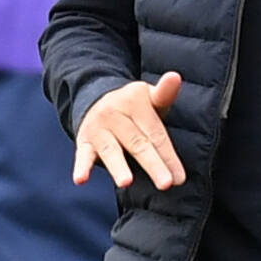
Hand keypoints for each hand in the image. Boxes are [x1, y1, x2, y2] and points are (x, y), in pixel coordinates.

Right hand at [73, 71, 185, 189]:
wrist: (98, 101)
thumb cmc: (135, 109)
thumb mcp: (151, 98)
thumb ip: (165, 93)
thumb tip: (175, 77)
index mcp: (135, 100)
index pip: (155, 132)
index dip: (168, 156)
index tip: (179, 178)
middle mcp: (115, 111)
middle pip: (138, 143)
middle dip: (153, 164)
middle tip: (166, 183)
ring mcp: (98, 127)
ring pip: (112, 150)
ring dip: (118, 166)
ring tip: (126, 182)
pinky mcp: (84, 140)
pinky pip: (82, 154)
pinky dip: (81, 167)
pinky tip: (81, 179)